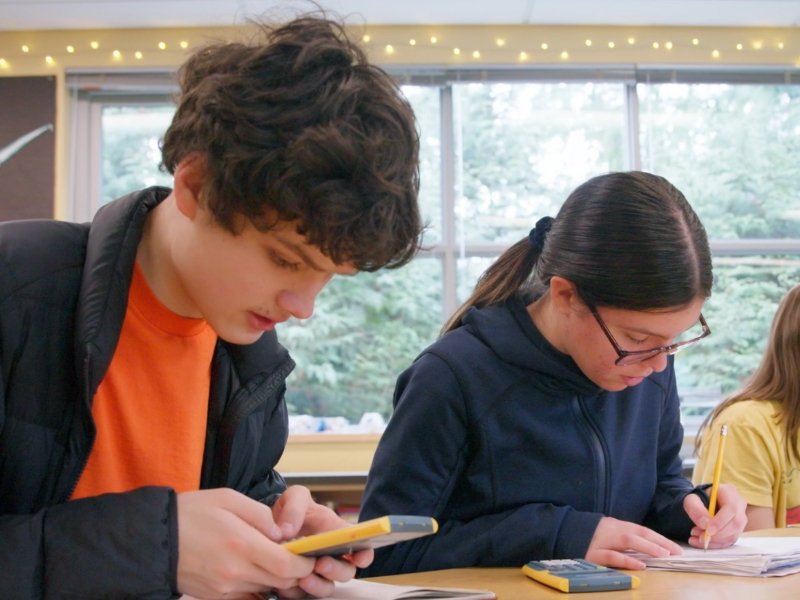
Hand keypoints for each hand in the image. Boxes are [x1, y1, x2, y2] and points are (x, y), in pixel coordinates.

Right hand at [176, 488, 314, 598]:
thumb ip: (261, 515)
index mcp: (242, 545)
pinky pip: (248, 597)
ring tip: (271, 557)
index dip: (305, 562)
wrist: (154, 539)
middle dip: (295, 570)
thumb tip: (282, 533)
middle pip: (282, 581)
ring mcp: (225, 589)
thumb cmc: (191, 513)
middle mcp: (235, 572)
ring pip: (267, 590)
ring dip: (276, 577)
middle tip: (295, 553)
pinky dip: (258, 586)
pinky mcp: (216, 597)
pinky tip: (254, 569)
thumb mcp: (229, 499)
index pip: (288, 565)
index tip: (309, 553)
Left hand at [270, 486, 373, 597]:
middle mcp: (332, 556)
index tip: (359, 558)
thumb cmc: (292, 510)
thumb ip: (295, 507)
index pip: (362, 548)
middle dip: (336, 570)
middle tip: (321, 564)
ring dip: (318, 585)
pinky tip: (285, 584)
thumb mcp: (295, 497)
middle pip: (346, 572)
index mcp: (338, 534)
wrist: (270, 524)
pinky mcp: (298, 584)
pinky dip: (294, 592)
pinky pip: (301, 595)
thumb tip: (288, 530)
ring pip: (327, 587)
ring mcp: (316, 572)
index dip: (365, 555)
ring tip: (302, 578)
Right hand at [586, 516, 682, 569]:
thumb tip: (648, 547)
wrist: (562, 532)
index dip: (660, 538)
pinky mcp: (593, 553)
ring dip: (647, 547)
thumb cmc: (589, 535)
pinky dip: (627, 560)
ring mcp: (602, 541)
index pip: (643, 530)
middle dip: (659, 542)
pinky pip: (612, 556)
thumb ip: (625, 538)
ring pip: (627, 541)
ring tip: (663, 555)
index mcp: (617, 525)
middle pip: (638, 533)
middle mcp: (611, 530)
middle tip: (676, 552)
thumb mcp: (608, 532)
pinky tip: (640, 564)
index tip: (677, 548)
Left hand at [684, 483, 746, 548]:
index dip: (720, 521)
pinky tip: (701, 542)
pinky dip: (715, 544)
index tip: (707, 530)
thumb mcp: (690, 499)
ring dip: (714, 541)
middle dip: (717, 534)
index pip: (731, 508)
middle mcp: (739, 504)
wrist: (699, 503)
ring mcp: (740, 518)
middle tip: (699, 536)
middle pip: (736, 523)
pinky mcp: (737, 530)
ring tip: (696, 538)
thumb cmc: (697, 499)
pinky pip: (730, 541)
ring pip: (733, 534)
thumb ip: (695, 508)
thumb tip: (705, 524)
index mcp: (729, 492)